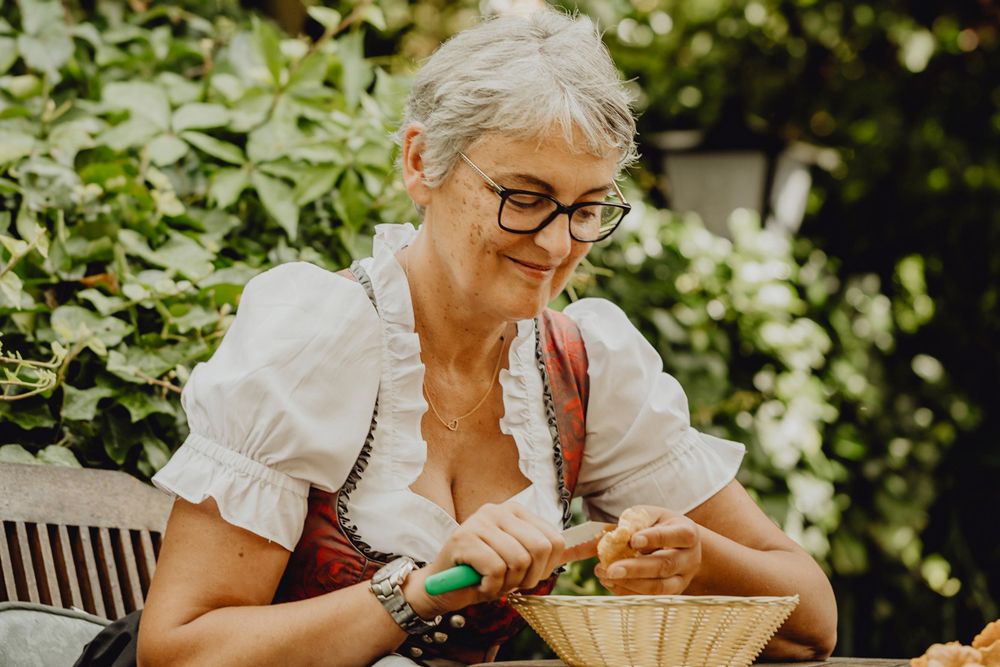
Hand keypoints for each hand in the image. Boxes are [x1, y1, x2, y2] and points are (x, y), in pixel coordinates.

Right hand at [405, 501, 565, 617]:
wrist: (439, 588)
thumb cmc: (481, 575)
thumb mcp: (521, 562)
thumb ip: (551, 552)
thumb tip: (595, 543)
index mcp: (517, 512)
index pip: (555, 540)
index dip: (544, 568)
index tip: (523, 574)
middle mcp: (499, 510)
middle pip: (540, 549)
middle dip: (528, 577)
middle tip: (507, 581)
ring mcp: (480, 521)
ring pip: (518, 560)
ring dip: (506, 584)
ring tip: (489, 581)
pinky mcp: (463, 537)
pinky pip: (496, 569)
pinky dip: (491, 587)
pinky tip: (478, 583)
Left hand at [594, 505, 700, 595]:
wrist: (681, 546)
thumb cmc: (660, 526)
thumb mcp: (649, 516)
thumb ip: (630, 522)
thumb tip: (606, 537)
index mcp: (687, 533)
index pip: (676, 535)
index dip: (655, 538)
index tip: (633, 540)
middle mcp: (689, 559)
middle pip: (666, 566)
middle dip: (636, 569)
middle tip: (611, 569)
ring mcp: (682, 579)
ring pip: (659, 587)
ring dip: (630, 583)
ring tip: (605, 575)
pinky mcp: (671, 594)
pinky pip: (650, 597)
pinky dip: (628, 592)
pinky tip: (610, 583)